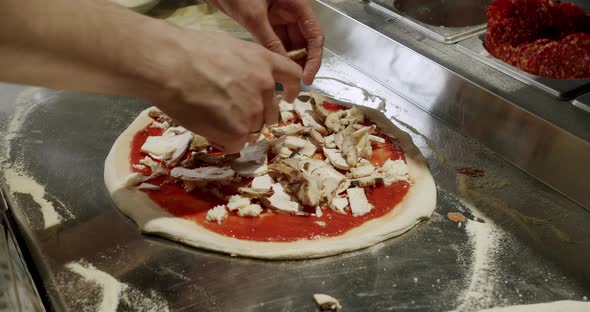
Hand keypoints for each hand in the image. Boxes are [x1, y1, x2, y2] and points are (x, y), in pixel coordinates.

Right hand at [148, 30, 301, 152]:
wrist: (168, 65)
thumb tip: (243, 78)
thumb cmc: (188, 50)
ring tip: (212, 119)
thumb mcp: (228, 47)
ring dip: (238, 130)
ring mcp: (253, 111)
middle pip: (272, 112)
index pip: (292, 76)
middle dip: (257, 115)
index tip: (288, 96)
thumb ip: (245, 65)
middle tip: (233, 113)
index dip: (291, 88)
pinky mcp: (237, 131)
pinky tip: (208, 130)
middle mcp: (264, 86)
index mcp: (263, 61)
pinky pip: (236, 145)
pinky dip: (224, 141)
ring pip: (253, 130)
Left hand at [208, 0, 323, 84]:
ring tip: (282, 81)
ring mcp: (278, 18)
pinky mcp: (265, 23)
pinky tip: (271, 70)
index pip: (315, 35)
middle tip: (294, 84)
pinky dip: (275, 55)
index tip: (307, 77)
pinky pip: (275, 42)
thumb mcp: (254, 16)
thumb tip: (284, 66)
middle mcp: (291, 13)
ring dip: (288, 61)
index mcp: (297, 5)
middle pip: (304, 42)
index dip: (314, 58)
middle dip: (301, 62)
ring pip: (289, 44)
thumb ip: (269, 41)